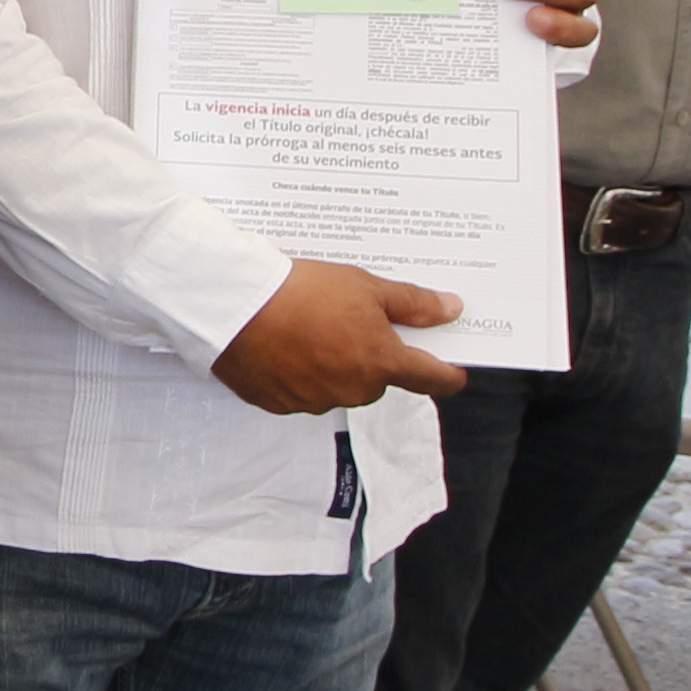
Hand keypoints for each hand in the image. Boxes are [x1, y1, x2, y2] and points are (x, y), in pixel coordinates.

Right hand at [211, 259, 468, 412]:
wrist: (236, 305)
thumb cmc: (301, 293)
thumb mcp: (365, 286)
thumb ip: (413, 303)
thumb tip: (450, 310)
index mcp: (381, 363)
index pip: (431, 379)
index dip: (448, 374)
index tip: (454, 371)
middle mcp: (353, 390)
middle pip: (378, 380)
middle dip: (373, 357)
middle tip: (352, 322)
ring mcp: (315, 401)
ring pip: (339, 386)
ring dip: (334, 366)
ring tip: (310, 328)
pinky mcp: (280, 404)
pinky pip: (302, 392)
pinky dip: (300, 373)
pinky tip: (285, 344)